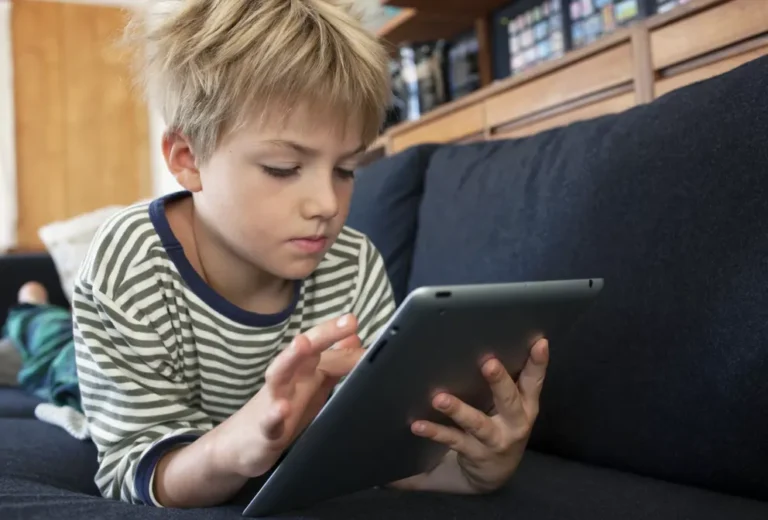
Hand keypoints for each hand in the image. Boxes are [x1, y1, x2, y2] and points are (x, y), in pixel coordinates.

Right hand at [213, 314, 363, 477]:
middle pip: (304, 352)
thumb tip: (354, 338)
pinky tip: (282, 408)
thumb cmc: (281, 412)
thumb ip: (333, 365)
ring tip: (303, 342)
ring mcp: (273, 403)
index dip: (341, 337)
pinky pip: (269, 422)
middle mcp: (287, 381)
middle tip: (348, 321)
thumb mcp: (312, 387)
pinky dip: (274, 414)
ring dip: (291, 358)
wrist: (237, 446)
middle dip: (324, 334)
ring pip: (279, 375)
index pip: (323, 348)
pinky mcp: (264, 431)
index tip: (356, 321)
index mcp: (302, 371)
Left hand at [397, 338, 548, 493]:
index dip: (538, 362)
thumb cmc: (504, 425)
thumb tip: (500, 340)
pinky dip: (435, 432)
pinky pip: (453, 440)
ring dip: (458, 410)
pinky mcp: (474, 451)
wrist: (496, 472)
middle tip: (489, 364)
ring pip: (477, 423)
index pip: (534, 380)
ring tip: (439, 399)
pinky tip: (418, 425)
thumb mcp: (516, 405)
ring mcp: (494, 439)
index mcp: (526, 404)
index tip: (539, 343)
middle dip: (499, 382)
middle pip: (508, 400)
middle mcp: (515, 422)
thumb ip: (513, 380)